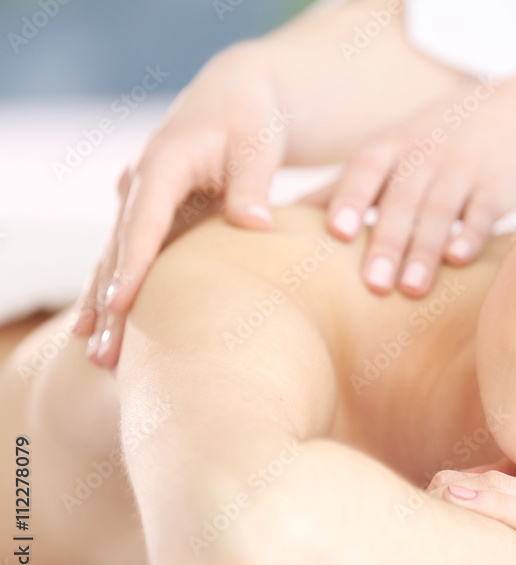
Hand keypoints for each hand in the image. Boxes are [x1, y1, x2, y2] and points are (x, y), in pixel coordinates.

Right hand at [70, 43, 287, 366]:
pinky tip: (107, 332)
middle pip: (121, 250)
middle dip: (108, 303)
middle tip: (104, 354)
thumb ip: (253, 184)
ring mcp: (142, 202)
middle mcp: (141, 184)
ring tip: (98, 357)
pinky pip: (132, 261)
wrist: (237, 97)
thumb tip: (254, 225)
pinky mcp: (154, 218)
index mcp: (164, 163)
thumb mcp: (258, 144)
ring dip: (105, 307)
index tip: (120, 304)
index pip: (144, 221)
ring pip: (117, 261)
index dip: (132, 263)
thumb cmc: (252, 120)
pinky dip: (118, 294)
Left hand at [296, 74, 515, 297]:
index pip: (364, 172)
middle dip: (387, 242)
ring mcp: (462, 169)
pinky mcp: (496, 185)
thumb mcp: (386, 154)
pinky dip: (472, 234)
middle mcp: (422, 156)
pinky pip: (482, 211)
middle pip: (401, 201)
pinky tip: (459, 259)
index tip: (335, 233)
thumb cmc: (432, 143)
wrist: (510, 110)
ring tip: (411, 289)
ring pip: (440, 211)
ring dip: (425, 250)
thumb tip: (276, 224)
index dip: (350, 200)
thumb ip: (340, 189)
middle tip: (372, 285)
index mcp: (388, 149)